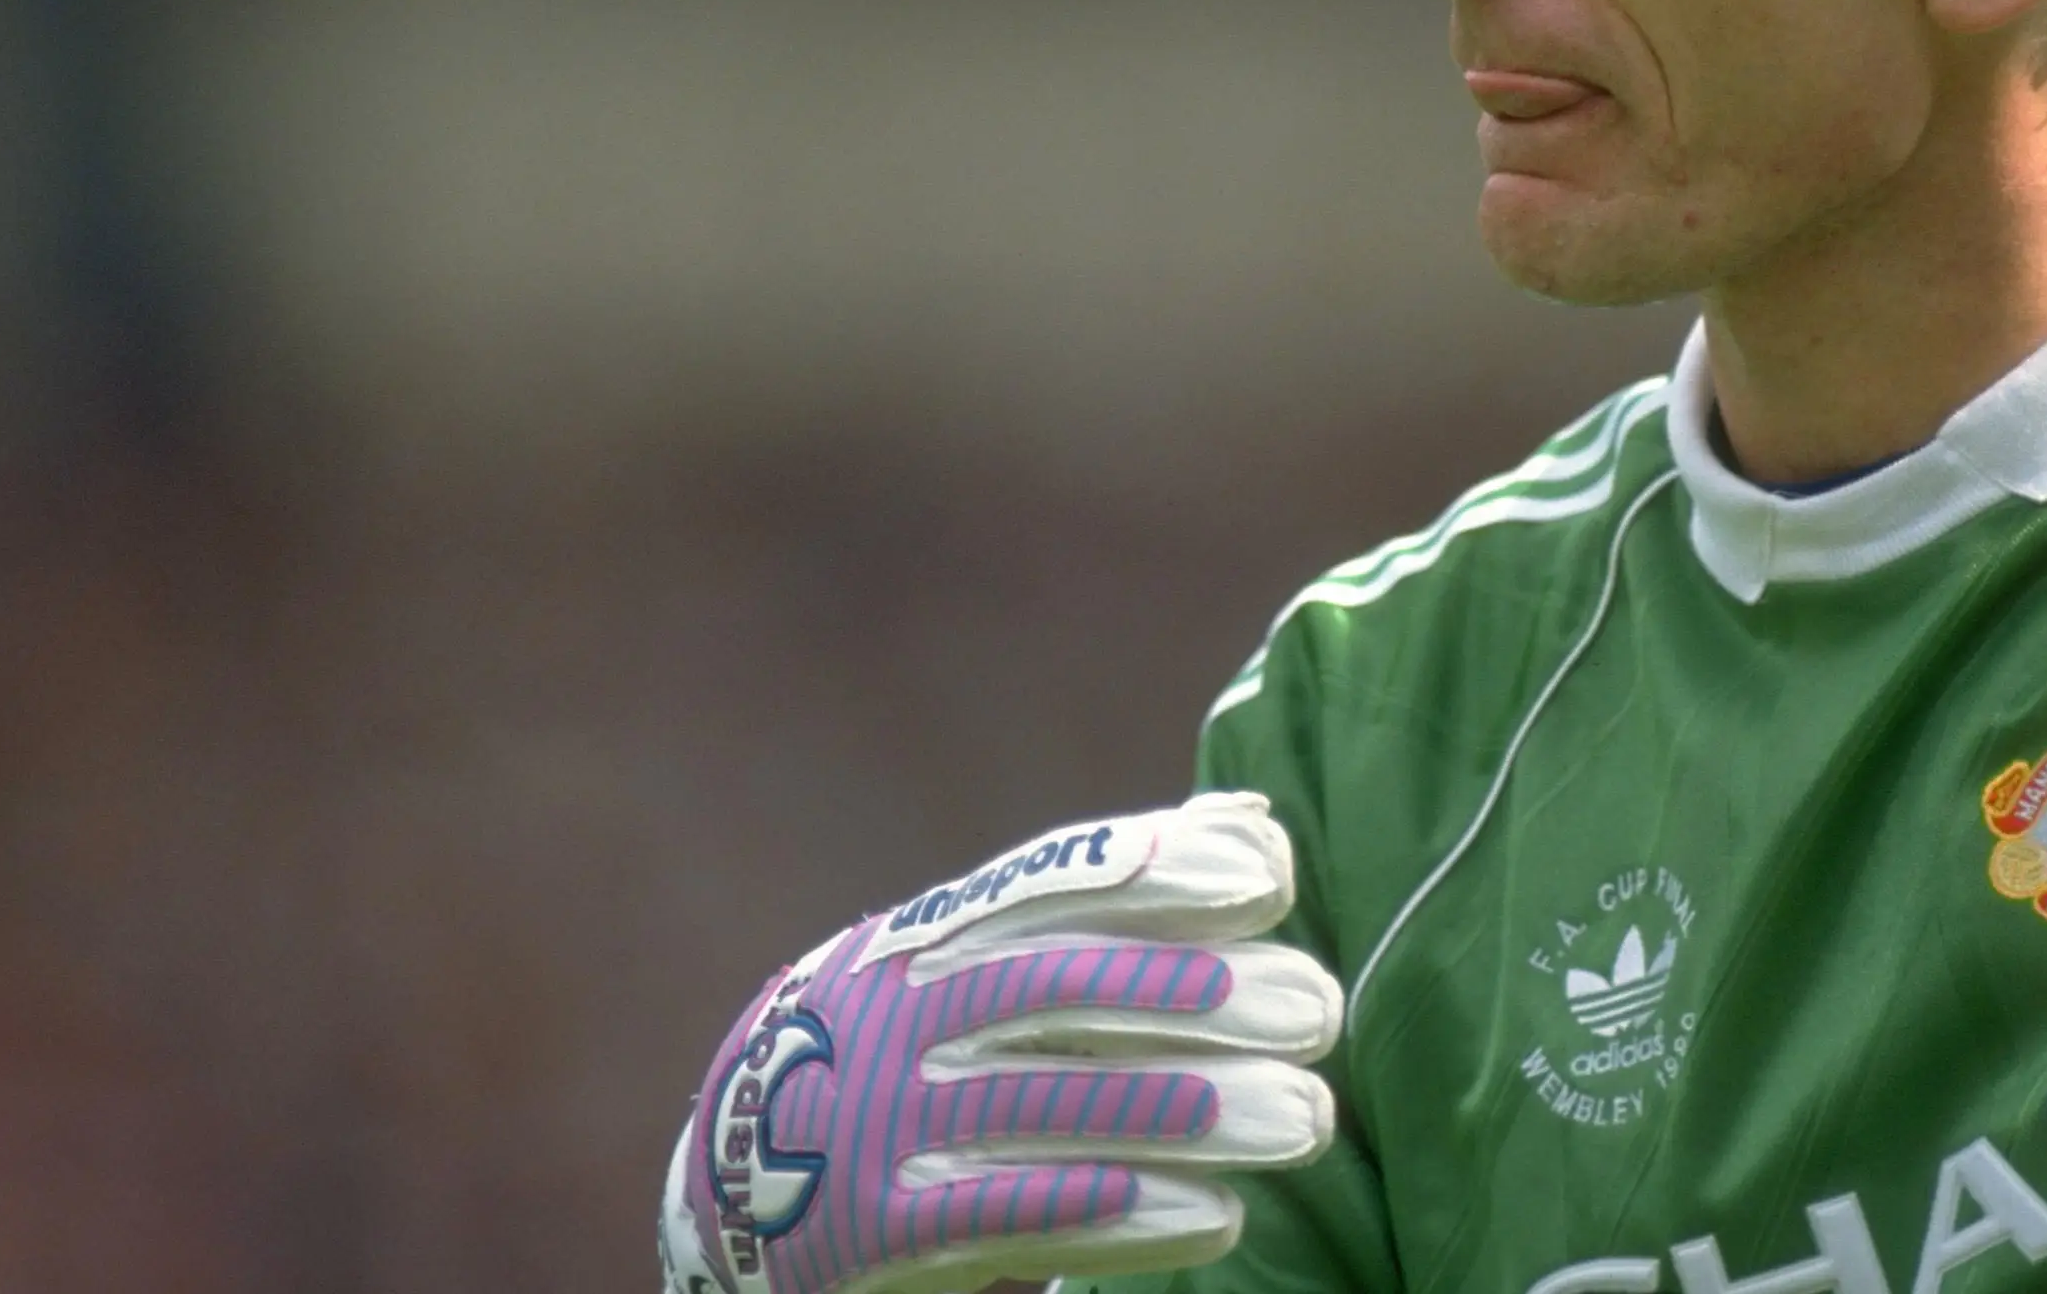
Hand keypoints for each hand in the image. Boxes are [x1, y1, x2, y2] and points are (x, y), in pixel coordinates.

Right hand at [659, 792, 1342, 1293]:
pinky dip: (1117, 1212)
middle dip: (1192, 996)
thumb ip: (1108, 898)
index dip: (1156, 871)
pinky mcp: (881, 1226)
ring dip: (1187, 1110)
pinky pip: (1006, 1215)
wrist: (731, 1176)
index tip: (1268, 871)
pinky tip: (1218, 1215)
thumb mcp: (975, 959)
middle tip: (1315, 1009)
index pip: (1047, 887)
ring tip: (1306, 1119)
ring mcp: (887, 1119)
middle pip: (1055, 990)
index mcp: (935, 939)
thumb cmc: (911, 1046)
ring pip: (1046, 1104)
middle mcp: (906, 1014)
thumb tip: (1251, 819)